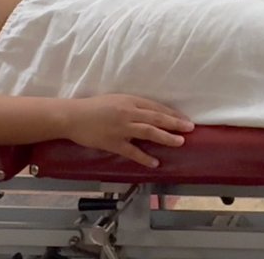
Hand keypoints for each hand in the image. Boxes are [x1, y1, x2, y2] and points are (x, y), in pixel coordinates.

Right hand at [64, 94, 194, 167]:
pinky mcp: (113, 142)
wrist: (73, 116)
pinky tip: (155, 162)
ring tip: (180, 142)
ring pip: (149, 132)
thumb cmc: (94, 107)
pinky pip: (132, 151)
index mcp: (130, 101)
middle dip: (175, 123)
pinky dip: (144, 157)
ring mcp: (121, 128)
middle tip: (190, 128)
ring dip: (166, 137)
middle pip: (157, 118)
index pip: (156, 107)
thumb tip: (151, 114)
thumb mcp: (116, 99)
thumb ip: (133, 106)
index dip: (172, 114)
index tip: (185, 120)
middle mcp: (128, 113)